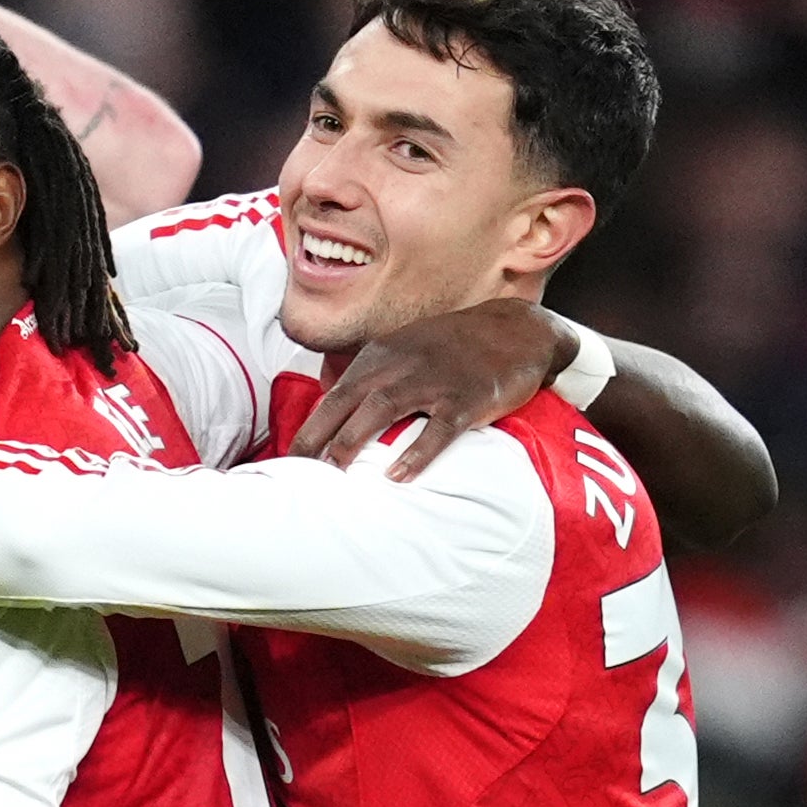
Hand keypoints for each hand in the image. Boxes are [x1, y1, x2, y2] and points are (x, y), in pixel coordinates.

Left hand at [288, 298, 573, 480]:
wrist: (516, 330)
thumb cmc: (454, 349)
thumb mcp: (405, 351)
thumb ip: (371, 377)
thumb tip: (333, 411)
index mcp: (382, 355)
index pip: (335, 393)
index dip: (311, 425)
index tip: (290, 458)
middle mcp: (401, 363)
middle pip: (348, 398)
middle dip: (318, 434)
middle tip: (298, 470)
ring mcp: (434, 379)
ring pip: (383, 406)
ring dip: (353, 438)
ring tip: (333, 470)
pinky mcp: (467, 397)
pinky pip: (439, 427)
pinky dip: (417, 451)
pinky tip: (397, 476)